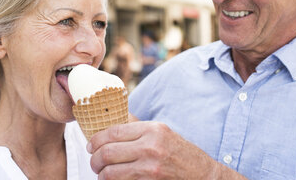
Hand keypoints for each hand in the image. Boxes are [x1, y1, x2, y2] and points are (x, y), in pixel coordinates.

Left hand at [88, 121, 246, 179]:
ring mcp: (150, 167)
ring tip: (101, 173)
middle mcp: (151, 146)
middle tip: (94, 162)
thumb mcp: (162, 133)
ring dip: (101, 174)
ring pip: (111, 172)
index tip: (91, 145)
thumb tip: (112, 120)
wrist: (205, 176)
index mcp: (153, 129)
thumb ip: (138, 127)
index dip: (96, 139)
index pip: (113, 132)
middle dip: (95, 159)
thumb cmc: (182, 154)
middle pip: (108, 152)